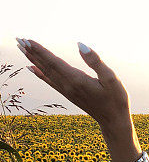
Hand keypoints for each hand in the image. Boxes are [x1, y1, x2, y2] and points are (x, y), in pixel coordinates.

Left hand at [16, 39, 130, 130]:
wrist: (114, 122)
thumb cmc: (116, 100)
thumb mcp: (111, 79)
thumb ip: (95, 61)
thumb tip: (80, 44)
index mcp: (76, 80)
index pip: (54, 62)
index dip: (40, 50)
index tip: (26, 40)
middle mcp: (68, 86)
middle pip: (46, 66)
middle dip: (32, 52)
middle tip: (18, 40)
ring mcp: (67, 91)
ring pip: (46, 72)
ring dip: (33, 59)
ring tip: (22, 48)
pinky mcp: (69, 94)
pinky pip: (50, 81)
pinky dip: (39, 73)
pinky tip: (32, 68)